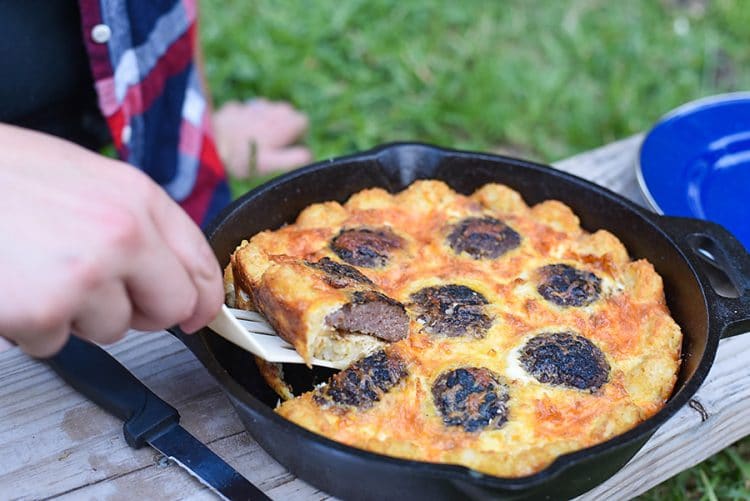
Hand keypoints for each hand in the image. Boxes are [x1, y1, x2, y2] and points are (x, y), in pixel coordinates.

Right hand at [0, 124, 223, 356]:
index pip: (200, 261)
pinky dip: (34, 327)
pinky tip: (13, 286)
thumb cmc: (1, 177)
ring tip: (38, 271)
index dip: (203, 296)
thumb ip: (136, 222)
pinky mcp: (45, 311)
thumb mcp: (83, 178)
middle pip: (171, 306)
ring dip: (77, 315)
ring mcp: (87, 274)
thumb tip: (172, 274)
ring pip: (113, 330)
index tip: (198, 314)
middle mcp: (124, 234)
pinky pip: (57, 343)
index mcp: (137, 197)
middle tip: (99, 292)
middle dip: (143, 312)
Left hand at [213, 99, 311, 177]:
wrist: (209, 143)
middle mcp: (272, 109)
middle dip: (282, 127)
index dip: (298, 136)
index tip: (287, 148)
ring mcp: (252, 106)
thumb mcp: (274, 164)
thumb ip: (296, 159)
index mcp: (285, 122)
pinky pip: (247, 113)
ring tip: (254, 142)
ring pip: (267, 112)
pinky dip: (246, 122)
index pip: (303, 123)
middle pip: (286, 115)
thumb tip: (309, 155)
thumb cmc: (244, 157)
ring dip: (265, 123)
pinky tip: (237, 135)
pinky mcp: (235, 108)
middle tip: (271, 147)